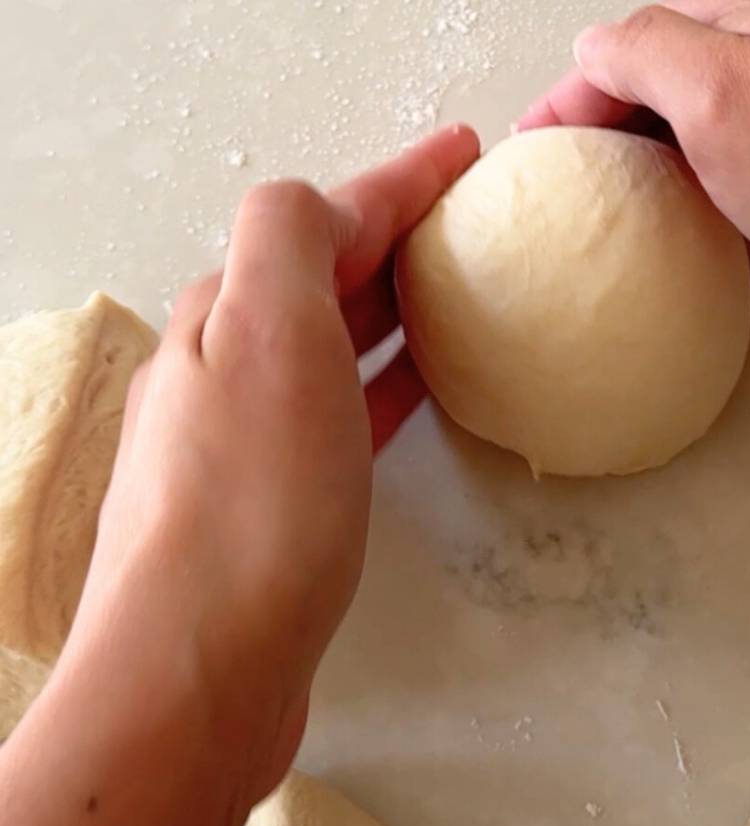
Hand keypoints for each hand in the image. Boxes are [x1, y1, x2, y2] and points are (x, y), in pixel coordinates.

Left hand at [67, 124, 479, 810]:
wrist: (203, 668)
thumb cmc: (252, 505)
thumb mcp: (268, 336)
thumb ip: (290, 240)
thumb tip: (324, 207)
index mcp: (224, 316)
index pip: (319, 220)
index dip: (396, 181)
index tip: (465, 157)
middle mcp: (225, 372)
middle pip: (319, 280)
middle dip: (392, 238)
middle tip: (470, 223)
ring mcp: (248, 444)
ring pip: (331, 349)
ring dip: (390, 311)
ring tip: (461, 298)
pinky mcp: (278, 508)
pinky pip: (343, 415)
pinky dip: (383, 386)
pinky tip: (421, 394)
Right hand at [520, 0, 749, 320]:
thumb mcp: (720, 99)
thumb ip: (646, 53)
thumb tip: (597, 44)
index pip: (634, 37)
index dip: (575, 94)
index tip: (537, 148)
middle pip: (679, 52)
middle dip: (620, 102)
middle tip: (580, 165)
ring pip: (725, 81)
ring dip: (671, 121)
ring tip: (637, 175)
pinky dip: (726, 139)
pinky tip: (723, 178)